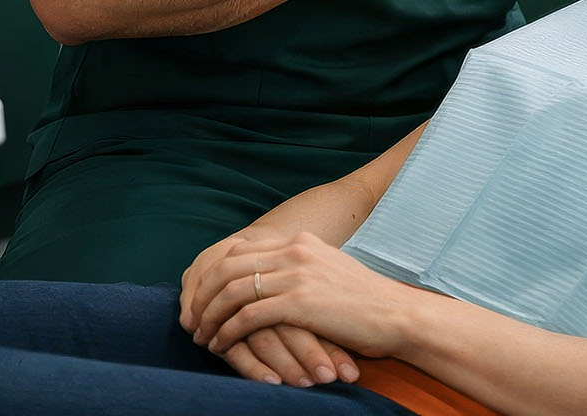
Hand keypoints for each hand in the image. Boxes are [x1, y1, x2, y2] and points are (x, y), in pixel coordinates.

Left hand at [181, 231, 359, 386]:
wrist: (395, 314)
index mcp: (300, 241)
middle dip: (202, 294)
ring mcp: (297, 274)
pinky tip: (221, 345)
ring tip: (200, 336)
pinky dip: (227, 331)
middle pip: (228, 266)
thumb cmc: (364, 302)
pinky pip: (247, 315)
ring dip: (210, 316)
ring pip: (232, 290)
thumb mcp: (327, 271)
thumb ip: (298, 268)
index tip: (200, 296)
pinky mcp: (299, 302)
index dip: (213, 273)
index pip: (239, 248)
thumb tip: (266, 280)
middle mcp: (295, 251)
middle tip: (191, 318)